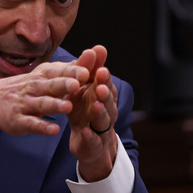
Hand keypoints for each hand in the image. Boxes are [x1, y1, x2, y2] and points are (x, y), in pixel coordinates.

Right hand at [0, 59, 91, 142]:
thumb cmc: (29, 87)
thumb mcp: (46, 75)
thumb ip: (69, 69)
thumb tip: (93, 56)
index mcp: (44, 76)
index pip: (60, 72)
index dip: (73, 72)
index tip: (87, 71)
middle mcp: (35, 88)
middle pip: (51, 85)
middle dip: (63, 85)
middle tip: (76, 84)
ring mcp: (26, 104)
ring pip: (42, 104)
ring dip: (55, 105)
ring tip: (68, 107)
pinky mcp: (19, 120)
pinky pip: (32, 123)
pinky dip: (43, 126)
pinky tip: (54, 130)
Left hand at [66, 45, 118, 180]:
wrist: (89, 143)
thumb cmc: (86, 111)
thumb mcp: (84, 90)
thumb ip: (89, 70)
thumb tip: (97, 47)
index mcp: (102, 96)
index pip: (105, 84)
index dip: (103, 77)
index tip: (100, 68)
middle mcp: (106, 111)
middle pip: (108, 101)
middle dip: (105, 92)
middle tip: (100, 84)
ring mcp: (101, 128)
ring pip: (104, 119)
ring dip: (100, 112)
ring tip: (95, 105)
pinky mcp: (94, 144)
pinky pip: (93, 140)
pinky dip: (90, 136)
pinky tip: (84, 132)